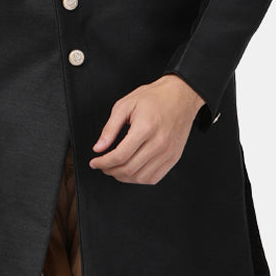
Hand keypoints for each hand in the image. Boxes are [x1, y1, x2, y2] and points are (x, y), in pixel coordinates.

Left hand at [89, 74, 205, 183]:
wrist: (181, 96)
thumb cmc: (154, 98)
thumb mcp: (125, 105)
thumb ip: (110, 128)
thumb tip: (98, 148)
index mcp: (145, 128)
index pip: (120, 155)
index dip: (103, 162)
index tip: (95, 162)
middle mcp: (159, 143)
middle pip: (129, 169)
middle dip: (110, 171)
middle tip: (103, 166)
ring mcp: (168, 152)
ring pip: (140, 177)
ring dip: (123, 177)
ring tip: (115, 169)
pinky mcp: (174, 157)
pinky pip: (154, 178)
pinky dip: (139, 179)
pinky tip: (132, 171)